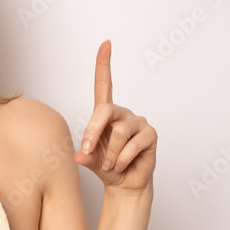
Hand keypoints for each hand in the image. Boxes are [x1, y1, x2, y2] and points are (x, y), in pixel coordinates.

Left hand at [74, 40, 157, 195]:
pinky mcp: (150, 134)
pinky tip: (121, 165)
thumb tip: (79, 156)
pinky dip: (121, 159)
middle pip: (105, 110)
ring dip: (109, 153)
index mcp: (105, 114)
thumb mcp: (89, 161)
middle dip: (93, 131)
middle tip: (88, 150)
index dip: (104, 64)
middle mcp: (122, 114)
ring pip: (120, 132)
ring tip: (109, 165)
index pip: (104, 85)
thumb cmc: (106, 168)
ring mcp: (138, 122)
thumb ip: (84, 156)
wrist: (125, 184)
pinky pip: (133, 144)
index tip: (106, 44)